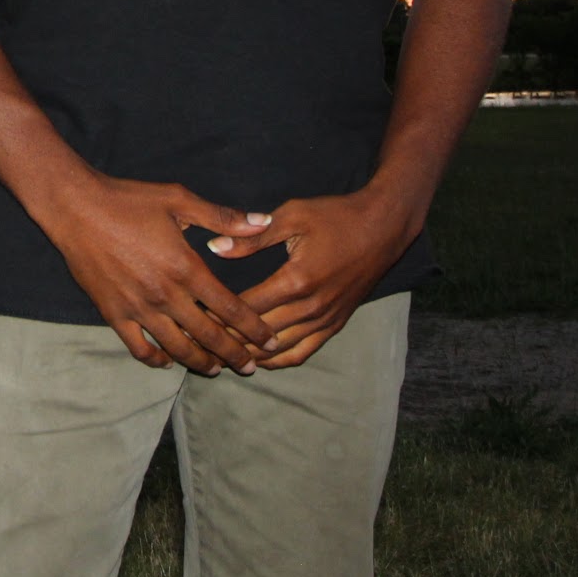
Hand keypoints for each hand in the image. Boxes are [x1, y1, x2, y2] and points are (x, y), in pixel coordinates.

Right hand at [43, 174, 277, 374]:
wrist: (76, 208)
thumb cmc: (128, 200)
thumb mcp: (179, 199)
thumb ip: (222, 217)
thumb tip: (262, 222)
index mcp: (186, 268)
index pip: (230, 308)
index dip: (254, 329)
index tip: (269, 342)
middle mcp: (165, 294)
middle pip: (208, 336)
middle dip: (234, 355)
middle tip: (250, 368)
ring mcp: (138, 308)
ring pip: (177, 348)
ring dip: (200, 363)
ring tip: (215, 369)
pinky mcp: (114, 314)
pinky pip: (139, 347)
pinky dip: (156, 359)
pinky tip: (167, 361)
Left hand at [206, 184, 420, 368]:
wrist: (383, 226)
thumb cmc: (336, 216)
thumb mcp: (292, 216)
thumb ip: (251, 238)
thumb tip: (214, 247)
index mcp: (297, 281)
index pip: (247, 307)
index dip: (218, 313)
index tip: (194, 313)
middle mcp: (312, 307)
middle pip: (260, 334)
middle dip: (228, 338)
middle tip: (200, 339)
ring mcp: (326, 319)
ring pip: (280, 350)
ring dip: (251, 355)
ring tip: (222, 354)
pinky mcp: (336, 324)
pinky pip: (304, 351)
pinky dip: (279, 360)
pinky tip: (260, 360)